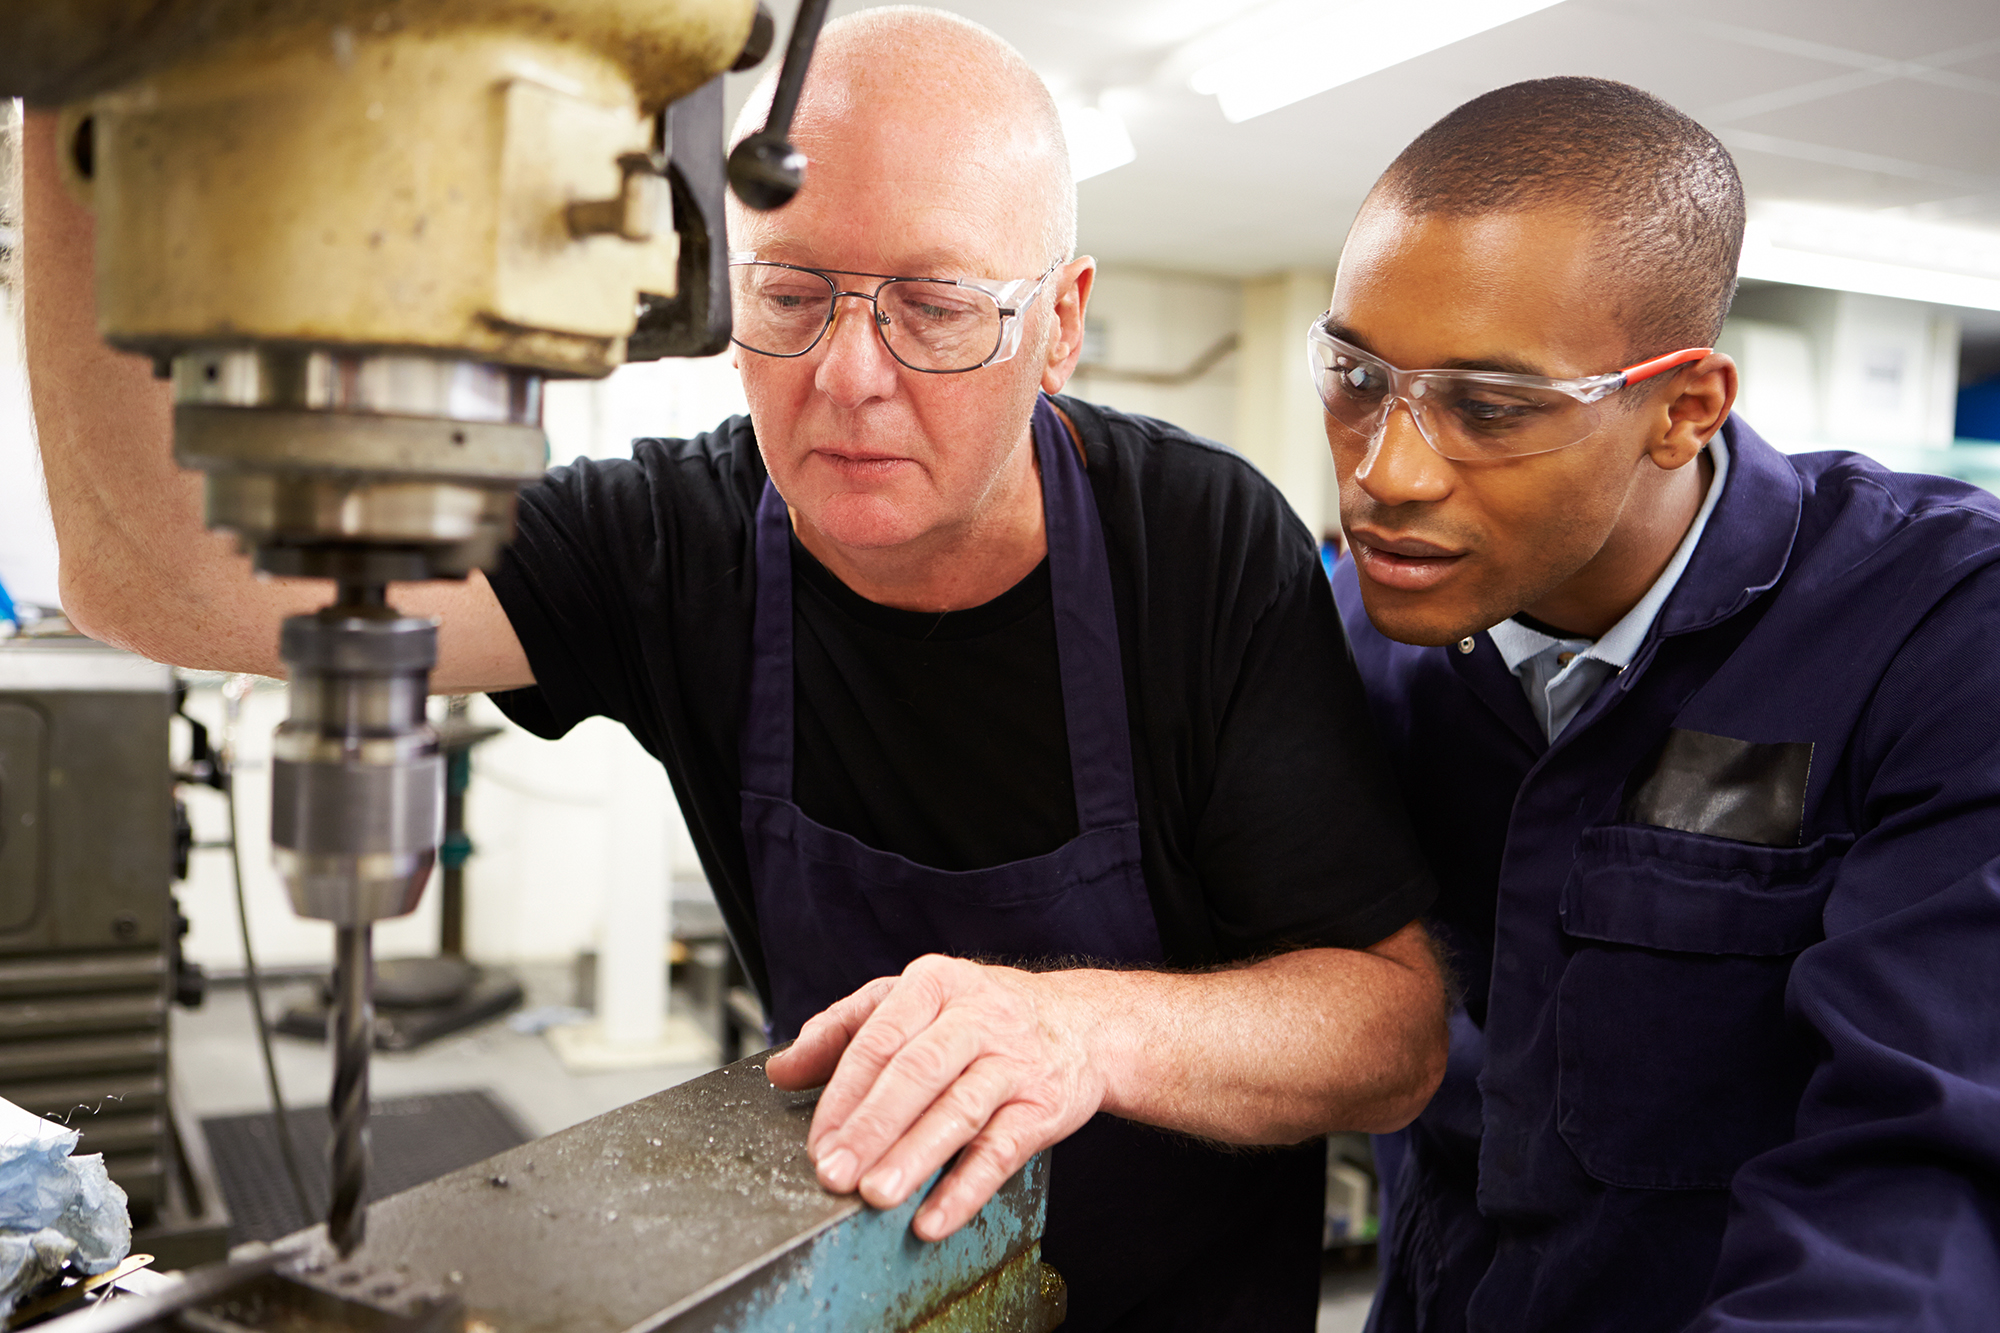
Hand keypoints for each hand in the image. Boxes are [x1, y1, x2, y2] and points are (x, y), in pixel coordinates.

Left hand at [764, 954, 1105, 1241]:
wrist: (1083, 1025)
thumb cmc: (984, 1017)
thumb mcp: (916, 1003)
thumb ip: (845, 1032)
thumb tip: (782, 1069)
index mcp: (934, 985)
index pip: (879, 1040)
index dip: (843, 1094)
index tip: (817, 1140)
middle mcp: (976, 1017)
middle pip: (916, 1073)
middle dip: (871, 1127)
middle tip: (835, 1173)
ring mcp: (1013, 1062)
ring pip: (958, 1110)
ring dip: (913, 1157)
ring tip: (876, 1195)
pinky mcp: (1043, 1106)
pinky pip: (1001, 1151)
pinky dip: (965, 1188)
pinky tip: (932, 1217)